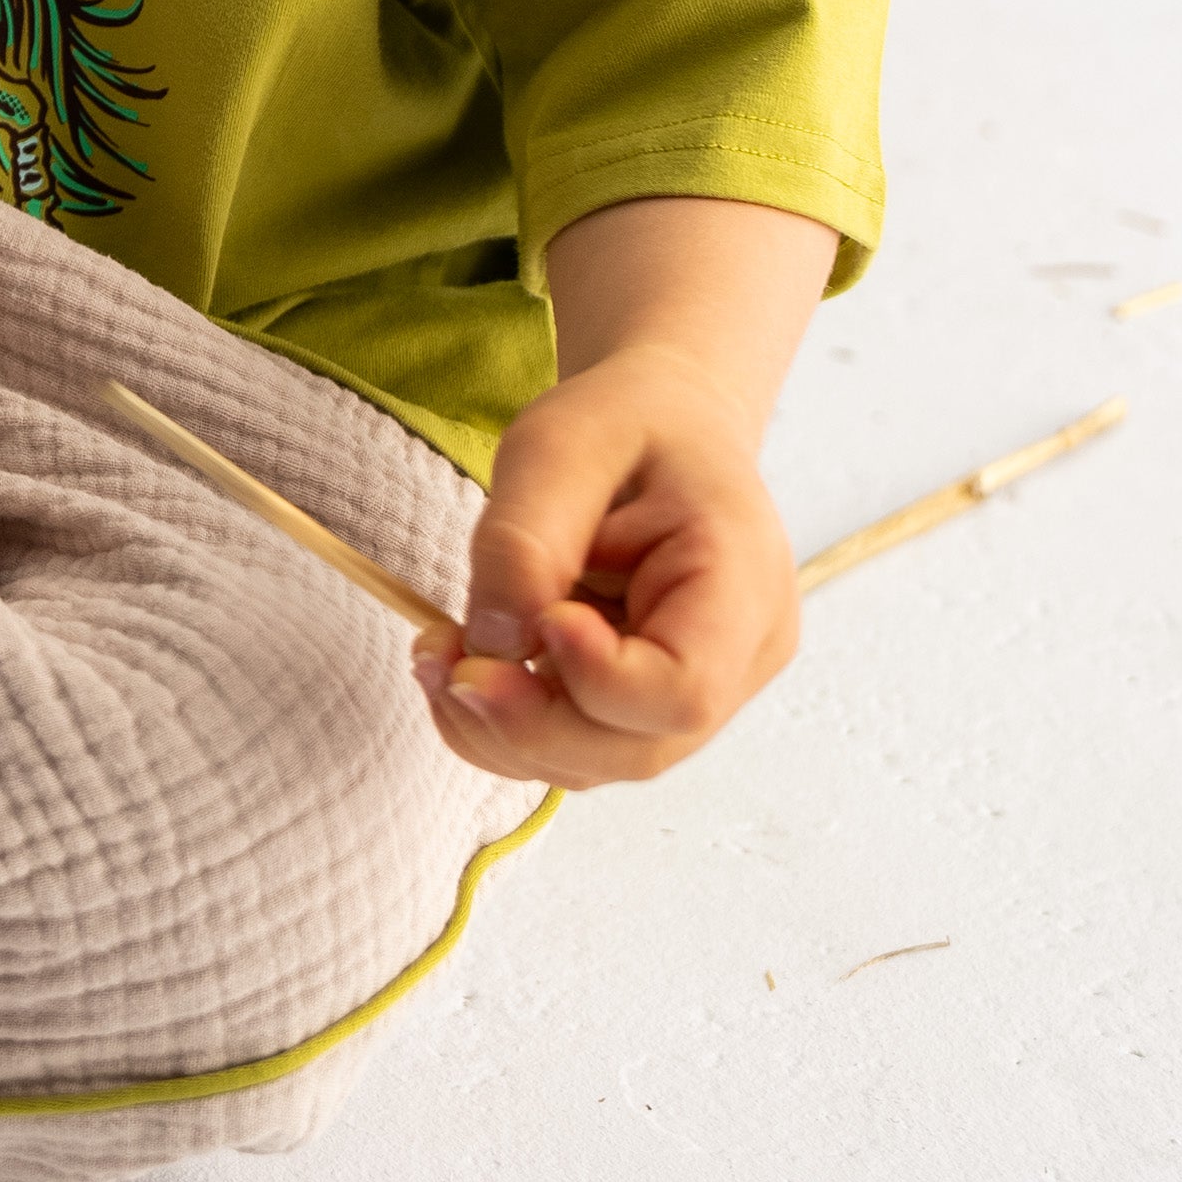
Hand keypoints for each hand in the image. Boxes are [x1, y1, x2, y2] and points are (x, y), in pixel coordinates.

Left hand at [418, 340, 801, 787]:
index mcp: (744, 583)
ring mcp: (698, 694)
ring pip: (596, 761)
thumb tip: (492, 642)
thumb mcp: (564, 442)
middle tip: (440, 660)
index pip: (684, 687)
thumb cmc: (630, 421)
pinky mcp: (645, 706)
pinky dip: (504, 724)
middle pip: (635, 748)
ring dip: (500, 728)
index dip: (596, 678)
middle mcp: (738, 661)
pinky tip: (460, 667)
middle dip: (524, 720)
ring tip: (437, 653)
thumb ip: (525, 539)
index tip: (534, 617)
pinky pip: (575, 746)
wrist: (667, 420)